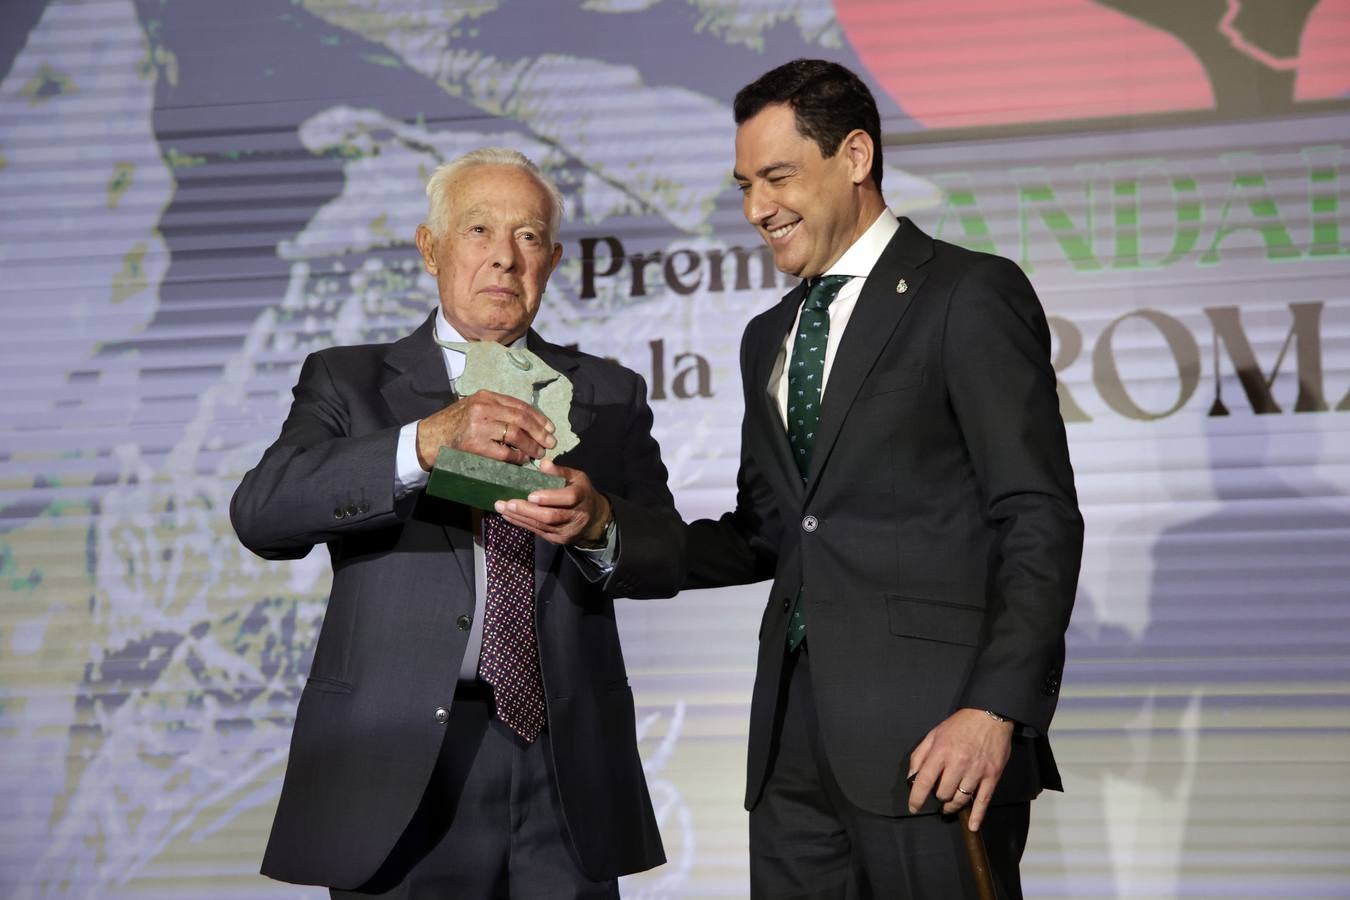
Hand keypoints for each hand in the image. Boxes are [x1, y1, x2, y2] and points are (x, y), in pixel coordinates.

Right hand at [416, 390, 555, 469]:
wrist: (428, 439)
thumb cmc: (453, 425)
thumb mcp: (474, 408)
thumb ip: (496, 411)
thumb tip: (527, 422)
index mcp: (485, 397)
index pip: (519, 405)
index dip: (538, 417)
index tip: (549, 427)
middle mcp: (483, 408)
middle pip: (521, 418)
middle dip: (540, 432)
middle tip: (550, 443)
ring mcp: (479, 426)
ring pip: (516, 434)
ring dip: (531, 445)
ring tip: (538, 453)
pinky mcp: (475, 445)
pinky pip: (505, 453)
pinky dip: (517, 457)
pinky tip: (522, 460)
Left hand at [494, 459, 611, 546]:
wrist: (594, 519)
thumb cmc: (581, 492)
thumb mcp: (576, 478)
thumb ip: (560, 471)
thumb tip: (543, 463)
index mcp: (582, 496)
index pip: (568, 498)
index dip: (549, 497)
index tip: (530, 495)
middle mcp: (576, 516)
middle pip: (550, 516)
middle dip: (527, 510)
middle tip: (507, 503)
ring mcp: (566, 531)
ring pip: (541, 526)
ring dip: (519, 517)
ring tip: (501, 508)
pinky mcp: (558, 539)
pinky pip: (537, 531)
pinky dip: (522, 523)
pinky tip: (509, 516)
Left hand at [906, 708, 1013, 830]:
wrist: (990, 716)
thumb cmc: (959, 725)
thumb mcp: (934, 734)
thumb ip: (920, 755)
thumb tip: (911, 777)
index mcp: (941, 752)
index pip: (924, 781)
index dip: (916, 798)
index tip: (913, 807)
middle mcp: (958, 763)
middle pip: (943, 793)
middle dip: (938, 797)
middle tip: (939, 794)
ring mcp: (976, 771)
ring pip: (960, 799)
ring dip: (952, 805)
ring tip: (949, 805)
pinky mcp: (992, 776)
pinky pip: (983, 800)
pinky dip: (977, 816)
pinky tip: (972, 826)